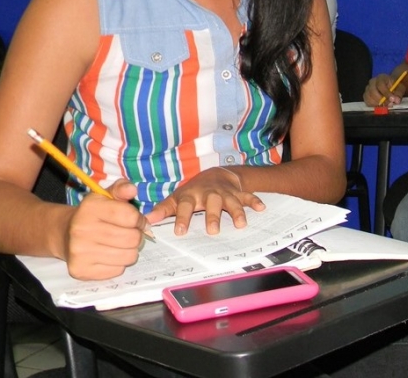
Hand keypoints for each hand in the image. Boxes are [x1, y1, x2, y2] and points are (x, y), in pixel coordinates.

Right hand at [64, 179, 148, 279]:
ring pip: (128, 256)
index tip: (135, 220)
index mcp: (90, 208)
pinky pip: (117, 270)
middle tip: (128, 233)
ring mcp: (79, 252)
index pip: (131, 217)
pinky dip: (118, 264)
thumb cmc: (92, 214)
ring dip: (129, 251)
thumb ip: (121, 188)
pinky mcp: (80, 271)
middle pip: (132, 238)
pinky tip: (108, 255)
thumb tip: (132, 190)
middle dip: (136, 236)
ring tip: (120, 244)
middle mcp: (81, 229)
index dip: (139, 220)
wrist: (64, 234)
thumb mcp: (105, 196)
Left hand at [147, 168, 264, 234]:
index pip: (185, 205)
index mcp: (191, 195)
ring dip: (237, 211)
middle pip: (211, 203)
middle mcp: (209, 193)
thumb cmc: (194, 191)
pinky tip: (262, 208)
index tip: (179, 232)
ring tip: (241, 224)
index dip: (181, 218)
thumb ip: (163, 209)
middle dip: (213, 216)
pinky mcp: (238, 193)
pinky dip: (255, 201)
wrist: (217, 174)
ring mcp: (225, 193)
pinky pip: (248, 196)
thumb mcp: (177, 198)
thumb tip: (146, 220)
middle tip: (213, 231)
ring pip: (232, 201)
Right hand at [363, 72, 405, 105]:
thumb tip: (396, 101)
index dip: (386, 93)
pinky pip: (367, 102)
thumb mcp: (400, 88)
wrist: (390, 86)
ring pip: (369, 97)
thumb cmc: (395, 86)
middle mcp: (372, 82)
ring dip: (377, 103)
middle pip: (372, 91)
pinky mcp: (366, 95)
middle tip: (389, 104)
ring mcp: (368, 88)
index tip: (392, 100)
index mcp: (381, 77)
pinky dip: (373, 105)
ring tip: (385, 106)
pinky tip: (380, 106)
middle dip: (381, 100)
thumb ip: (398, 94)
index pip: (380, 84)